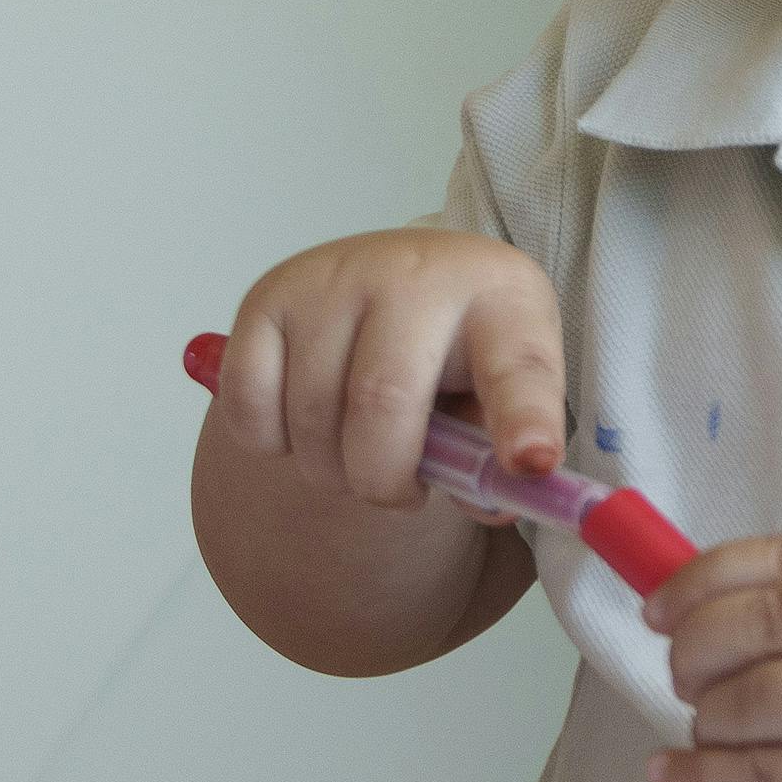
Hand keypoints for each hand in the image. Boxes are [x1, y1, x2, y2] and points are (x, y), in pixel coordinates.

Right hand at [206, 230, 571, 510]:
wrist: (402, 279)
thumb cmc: (459, 349)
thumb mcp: (499, 393)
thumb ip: (495, 458)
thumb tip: (485, 507)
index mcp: (501, 300)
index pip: (518, 365)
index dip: (524, 419)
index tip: (531, 464)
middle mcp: (414, 274)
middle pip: (383, 402)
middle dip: (383, 479)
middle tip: (398, 493)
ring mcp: (330, 278)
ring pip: (310, 415)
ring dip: (329, 470)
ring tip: (354, 455)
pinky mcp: (266, 296)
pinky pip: (250, 406)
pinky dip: (271, 444)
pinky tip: (303, 427)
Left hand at [647, 524, 781, 781]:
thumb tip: (729, 591)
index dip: (700, 582)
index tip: (662, 607)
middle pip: (751, 627)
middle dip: (692, 652)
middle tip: (685, 674)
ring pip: (749, 704)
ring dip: (707, 718)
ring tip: (712, 725)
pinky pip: (764, 778)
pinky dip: (703, 778)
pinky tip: (674, 774)